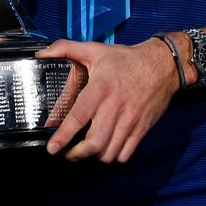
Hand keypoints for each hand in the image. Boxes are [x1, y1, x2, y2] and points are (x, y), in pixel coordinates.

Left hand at [38, 38, 179, 163]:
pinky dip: (113, 156)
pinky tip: (107, 146)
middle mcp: (115, 107)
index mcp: (101, 89)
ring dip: (95, 156)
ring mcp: (130, 120)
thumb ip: (66, 49)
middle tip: (68, 152)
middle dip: (77, 154)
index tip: (52, 148)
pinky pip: (125, 154)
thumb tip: (41, 54)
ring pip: (108, 152)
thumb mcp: (96, 50)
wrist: (164, 64)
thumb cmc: (126, 59)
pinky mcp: (142, 128)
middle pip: (94, 144)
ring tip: (87, 149)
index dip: (63, 136)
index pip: (78, 117)